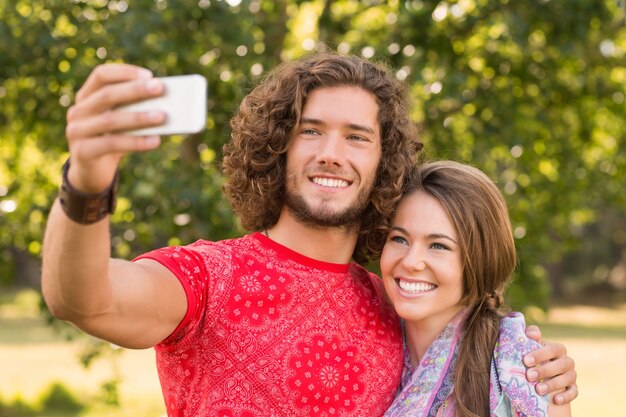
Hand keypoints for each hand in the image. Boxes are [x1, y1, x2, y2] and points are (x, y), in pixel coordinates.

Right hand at [65, 63, 165, 192]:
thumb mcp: (123, 123)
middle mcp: (78, 111)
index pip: (101, 75)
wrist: (91, 173)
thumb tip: (168, 106)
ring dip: (139, 117)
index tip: (148, 75)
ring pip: (110, 120)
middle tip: (159, 88)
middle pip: (106, 95)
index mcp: (86, 97)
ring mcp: (76, 131)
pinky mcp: (82, 152)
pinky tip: (155, 141)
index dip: (124, 72)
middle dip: (135, 90)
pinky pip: (112, 144)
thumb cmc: (113, 140)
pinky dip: (136, 142)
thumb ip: (136, 111)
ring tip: (163, 116)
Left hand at [524, 325, 577, 404]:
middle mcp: (567, 361)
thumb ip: (530, 337)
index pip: (552, 349)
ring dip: (553, 384)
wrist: (540, 374)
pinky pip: (574, 392)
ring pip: (568, 378)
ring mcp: (571, 375)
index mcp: (557, 349)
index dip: (540, 354)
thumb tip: (534, 333)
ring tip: (538, 390)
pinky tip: (555, 400)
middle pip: (562, 364)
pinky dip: (566, 396)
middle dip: (545, 370)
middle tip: (529, 376)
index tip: (525, 361)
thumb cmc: (533, 357)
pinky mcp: (573, 388)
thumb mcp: (530, 346)